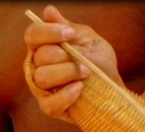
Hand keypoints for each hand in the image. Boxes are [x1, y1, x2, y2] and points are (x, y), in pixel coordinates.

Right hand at [23, 5, 119, 122]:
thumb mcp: (87, 39)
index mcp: (42, 46)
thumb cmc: (98, 62)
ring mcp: (40, 88)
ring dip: (68, 73)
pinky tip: (80, 89)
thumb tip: (48, 11)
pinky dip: (66, 95)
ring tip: (87, 74)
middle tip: (86, 61)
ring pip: (42, 77)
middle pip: (41, 56)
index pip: (32, 34)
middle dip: (66, 57)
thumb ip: (67, 26)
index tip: (70, 33)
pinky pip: (49, 104)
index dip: (49, 32)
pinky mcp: (49, 107)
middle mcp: (36, 66)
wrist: (112, 88)